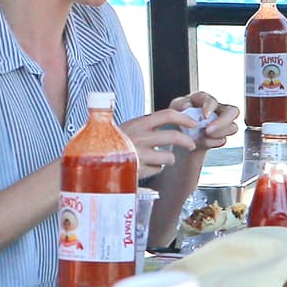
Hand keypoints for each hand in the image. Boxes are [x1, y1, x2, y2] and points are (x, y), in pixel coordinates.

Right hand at [119, 95, 237, 178]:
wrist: (93, 159)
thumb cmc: (111, 142)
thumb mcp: (127, 127)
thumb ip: (145, 125)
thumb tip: (169, 121)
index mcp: (138, 123)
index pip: (167, 115)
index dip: (184, 118)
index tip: (193, 123)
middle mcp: (140, 138)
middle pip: (174, 136)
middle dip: (187, 141)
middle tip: (191, 145)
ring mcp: (140, 155)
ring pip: (169, 156)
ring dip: (169, 158)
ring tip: (161, 158)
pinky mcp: (139, 171)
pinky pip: (157, 169)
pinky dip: (155, 168)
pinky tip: (145, 166)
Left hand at [170, 92, 238, 150]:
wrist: (180, 136)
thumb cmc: (179, 118)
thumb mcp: (174, 109)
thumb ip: (179, 104)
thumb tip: (186, 106)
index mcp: (205, 100)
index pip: (213, 100)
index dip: (210, 107)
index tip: (204, 116)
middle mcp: (217, 109)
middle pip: (233, 111)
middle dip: (222, 122)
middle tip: (208, 130)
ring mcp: (222, 123)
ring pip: (232, 127)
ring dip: (217, 135)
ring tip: (200, 138)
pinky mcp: (221, 136)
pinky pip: (223, 140)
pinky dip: (211, 143)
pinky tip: (201, 142)